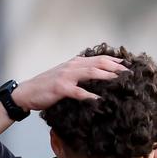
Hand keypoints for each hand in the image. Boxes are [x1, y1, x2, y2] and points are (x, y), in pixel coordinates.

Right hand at [12, 55, 127, 110]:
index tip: (127, 65)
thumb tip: (96, 78)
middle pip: (98, 63)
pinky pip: (78, 91)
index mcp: (74, 63)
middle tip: (129, 73)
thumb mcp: (64, 76)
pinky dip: (90, 94)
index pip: (98, 59)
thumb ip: (78, 74)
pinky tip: (99, 98)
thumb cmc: (46, 87)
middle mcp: (72, 66)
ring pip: (91, 73)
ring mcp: (66, 76)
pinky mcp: (60, 88)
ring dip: (107, 76)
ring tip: (119, 80)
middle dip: (115, 67)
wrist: (27, 93)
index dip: (114, 61)